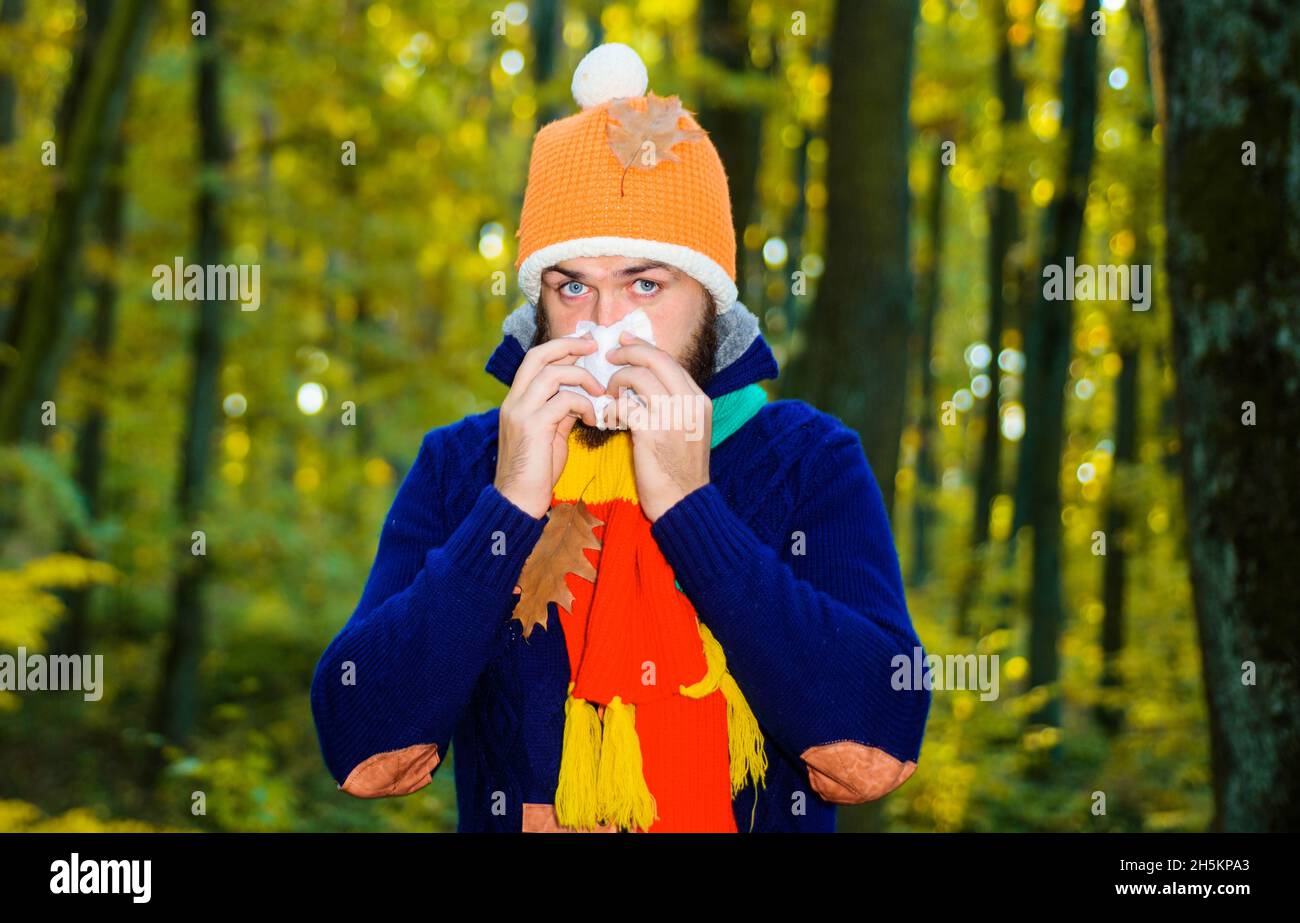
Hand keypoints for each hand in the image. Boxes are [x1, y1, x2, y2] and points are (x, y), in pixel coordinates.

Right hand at [494, 333, 603, 518]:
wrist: (518, 501)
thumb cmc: (537, 472)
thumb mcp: (551, 434)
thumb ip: (561, 412)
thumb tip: (581, 396)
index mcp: (516, 400)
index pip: (535, 359)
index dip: (561, 347)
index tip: (586, 344)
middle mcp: (514, 401)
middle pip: (538, 355)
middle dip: (569, 345)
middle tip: (594, 346)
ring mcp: (520, 412)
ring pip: (552, 374)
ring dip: (582, 377)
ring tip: (600, 392)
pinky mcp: (532, 426)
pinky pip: (564, 401)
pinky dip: (584, 405)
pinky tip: (594, 420)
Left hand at [602, 330, 711, 522]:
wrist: (683, 503)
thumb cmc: (680, 470)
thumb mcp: (688, 430)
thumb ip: (673, 404)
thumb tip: (646, 382)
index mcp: (699, 399)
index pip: (669, 361)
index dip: (643, 348)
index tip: (625, 341)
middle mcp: (690, 403)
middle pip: (655, 359)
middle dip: (628, 352)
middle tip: (609, 355)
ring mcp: (673, 417)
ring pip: (638, 377)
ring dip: (617, 380)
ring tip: (608, 393)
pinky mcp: (652, 433)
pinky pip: (624, 405)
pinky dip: (611, 407)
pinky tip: (607, 416)